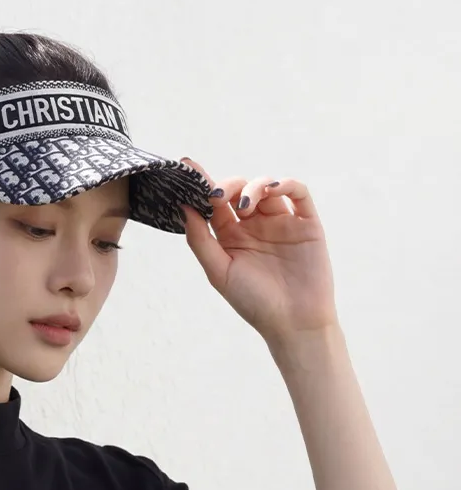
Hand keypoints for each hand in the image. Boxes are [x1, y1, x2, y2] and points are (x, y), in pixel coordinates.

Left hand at [177, 155, 338, 348]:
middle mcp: (255, 226)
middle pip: (240, 190)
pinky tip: (274, 189)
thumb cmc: (254, 303)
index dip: (201, 184)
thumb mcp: (219, 272)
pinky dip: (286, 184)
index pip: (215, 204)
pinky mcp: (307, 223)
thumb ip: (200, 240)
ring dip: (254, 187)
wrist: (294, 324)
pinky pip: (299, 193)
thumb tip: (183, 207)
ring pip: (267, 187)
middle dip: (228, 187)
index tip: (187, 166)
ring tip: (245, 205)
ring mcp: (282, 222)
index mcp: (231, 237)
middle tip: (219, 196)